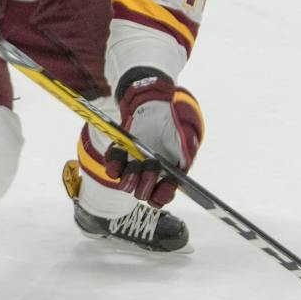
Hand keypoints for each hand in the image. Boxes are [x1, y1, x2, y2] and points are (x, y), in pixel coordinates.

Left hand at [100, 73, 203, 206]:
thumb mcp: (187, 132)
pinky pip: (112, 167)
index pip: (162, 196)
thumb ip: (187, 148)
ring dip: (130, 177)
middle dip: (146, 185)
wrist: (157, 103)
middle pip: (142, 193)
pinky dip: (114, 163)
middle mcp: (149, 175)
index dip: (161, 196)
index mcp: (168, 175)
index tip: (164, 187)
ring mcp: (133, 166)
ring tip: (136, 164)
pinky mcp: (121, 155)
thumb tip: (186, 160)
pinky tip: (121, 153)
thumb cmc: (175, 120)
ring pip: (126, 185)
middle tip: (151, 167)